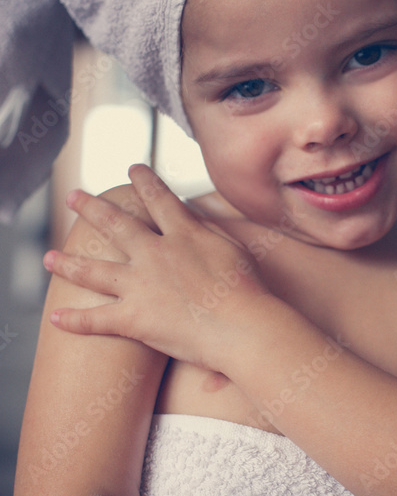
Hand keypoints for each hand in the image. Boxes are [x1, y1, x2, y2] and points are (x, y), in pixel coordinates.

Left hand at [43, 164, 268, 368]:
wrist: (242, 325)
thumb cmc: (250, 291)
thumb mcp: (236, 250)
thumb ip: (212, 234)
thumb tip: (200, 223)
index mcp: (184, 235)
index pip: (159, 199)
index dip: (144, 182)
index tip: (133, 169)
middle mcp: (155, 254)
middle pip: (116, 225)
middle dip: (91, 208)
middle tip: (74, 197)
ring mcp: (140, 285)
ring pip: (94, 271)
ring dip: (68, 264)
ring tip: (48, 258)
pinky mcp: (134, 317)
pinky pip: (97, 319)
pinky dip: (75, 321)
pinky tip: (55, 318)